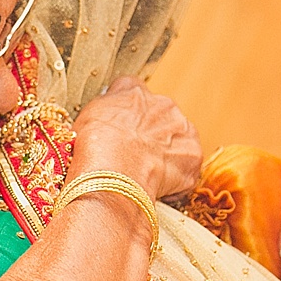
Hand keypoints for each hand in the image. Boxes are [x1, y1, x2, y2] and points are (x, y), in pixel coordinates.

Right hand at [70, 77, 200, 200]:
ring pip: (178, 141)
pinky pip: (186, 170)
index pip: (134, 92)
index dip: (129, 113)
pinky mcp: (193, 157)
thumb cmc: (96, 145)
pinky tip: (155, 188)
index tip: (123, 127)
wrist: (115, 170)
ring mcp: (182, 130)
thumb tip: (107, 114)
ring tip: (146, 174)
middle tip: (135, 155)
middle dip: (151, 135)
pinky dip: (175, 181)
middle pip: (161, 117)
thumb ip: (104, 109)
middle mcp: (163, 105)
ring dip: (166, 155)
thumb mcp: (88, 115)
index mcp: (135, 92)